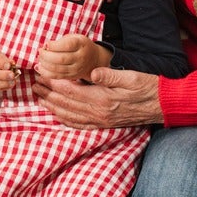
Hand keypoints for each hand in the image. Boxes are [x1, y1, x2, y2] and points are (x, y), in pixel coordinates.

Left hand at [32, 67, 161, 128]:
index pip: (71, 91)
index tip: (41, 74)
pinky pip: (79, 125)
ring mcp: (101, 121)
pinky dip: (65, 120)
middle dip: (48, 94)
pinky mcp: (104, 124)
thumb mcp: (130, 76)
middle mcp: (99, 113)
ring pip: (70, 116)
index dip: (54, 83)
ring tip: (39, 98)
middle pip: (66, 104)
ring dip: (52, 107)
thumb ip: (109, 74)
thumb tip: (91, 72)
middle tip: (34, 85)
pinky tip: (57, 114)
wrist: (162, 105)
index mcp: (103, 99)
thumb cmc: (147, 87)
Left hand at [37, 34, 111, 81]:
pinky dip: (45, 72)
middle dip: (46, 55)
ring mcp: (77, 69)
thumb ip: (61, 41)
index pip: (67, 45)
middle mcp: (80, 57)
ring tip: (40, 58)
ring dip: (44, 64)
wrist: (93, 59)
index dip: (53, 45)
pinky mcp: (72, 76)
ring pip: (57, 69)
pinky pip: (56, 76)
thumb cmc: (79, 45)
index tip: (46, 44)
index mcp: (81, 44)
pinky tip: (39, 67)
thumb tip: (45, 47)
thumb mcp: (74, 38)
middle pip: (61, 58)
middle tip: (40, 51)